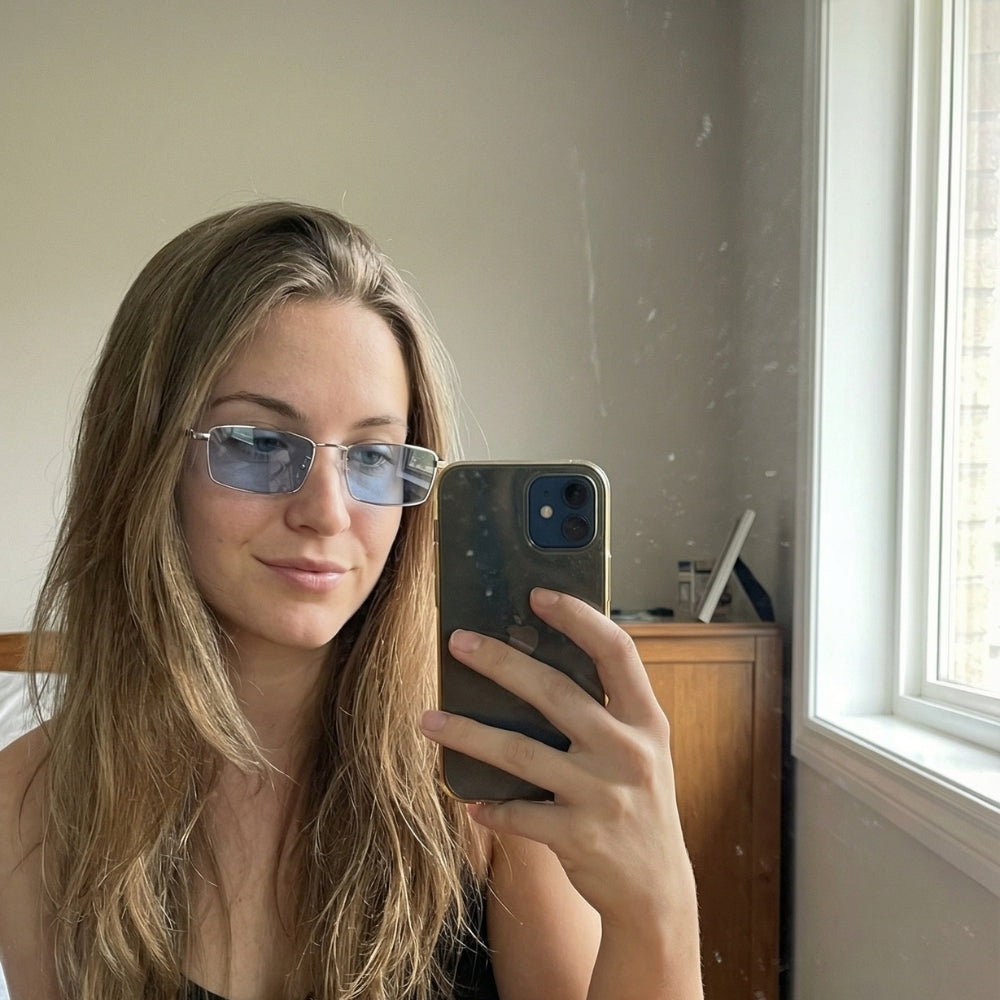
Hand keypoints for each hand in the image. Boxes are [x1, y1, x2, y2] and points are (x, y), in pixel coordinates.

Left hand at [420, 588, 695, 931]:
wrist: (657, 892)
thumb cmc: (638, 805)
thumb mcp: (641, 750)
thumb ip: (606, 711)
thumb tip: (535, 662)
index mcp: (646, 720)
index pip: (616, 651)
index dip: (578, 618)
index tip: (537, 595)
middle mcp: (628, 751)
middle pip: (555, 691)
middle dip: (501, 662)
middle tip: (459, 641)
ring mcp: (603, 795)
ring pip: (519, 752)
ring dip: (466, 733)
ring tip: (427, 718)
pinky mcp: (577, 836)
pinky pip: (516, 812)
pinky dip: (488, 806)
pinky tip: (467, 799)